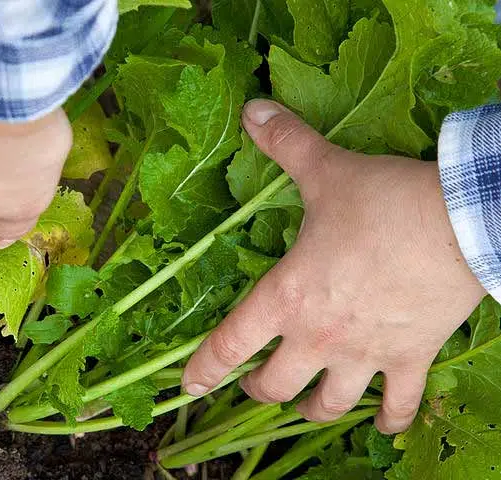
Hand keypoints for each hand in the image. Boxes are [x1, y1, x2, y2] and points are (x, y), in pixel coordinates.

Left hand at [182, 99, 485, 433]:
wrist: (460, 222)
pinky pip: (398, 405)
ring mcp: (364, 355)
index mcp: (287, 298)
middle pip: (274, 386)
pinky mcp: (409, 359)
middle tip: (253, 383)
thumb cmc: (382, 202)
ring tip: (305, 403)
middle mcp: (318, 337)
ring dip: (311, 409)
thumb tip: (252, 109)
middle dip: (257, 389)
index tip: (189, 387)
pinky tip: (385, 426)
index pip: (229, 345)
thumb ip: (285, 142)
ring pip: (328, 405)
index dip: (203, 369)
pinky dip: (391, 421)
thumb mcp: (324, 170)